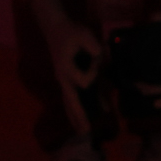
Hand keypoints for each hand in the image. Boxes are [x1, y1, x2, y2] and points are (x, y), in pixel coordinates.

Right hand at [32, 0, 102, 134]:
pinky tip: (104, 110)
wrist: (56, 27)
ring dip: (80, 116)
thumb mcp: (83, 34)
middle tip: (85, 133)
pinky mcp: (75, 76)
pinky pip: (83, 93)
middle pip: (71, 102)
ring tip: (86, 131)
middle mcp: (65, 79)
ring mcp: (68, 79)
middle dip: (78, 117)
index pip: (84, 82)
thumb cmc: (69, 31)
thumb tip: (102, 59)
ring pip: (73, 102)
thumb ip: (93, 47)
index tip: (97, 57)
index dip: (94, 72)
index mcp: (66, 70)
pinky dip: (93, 102)